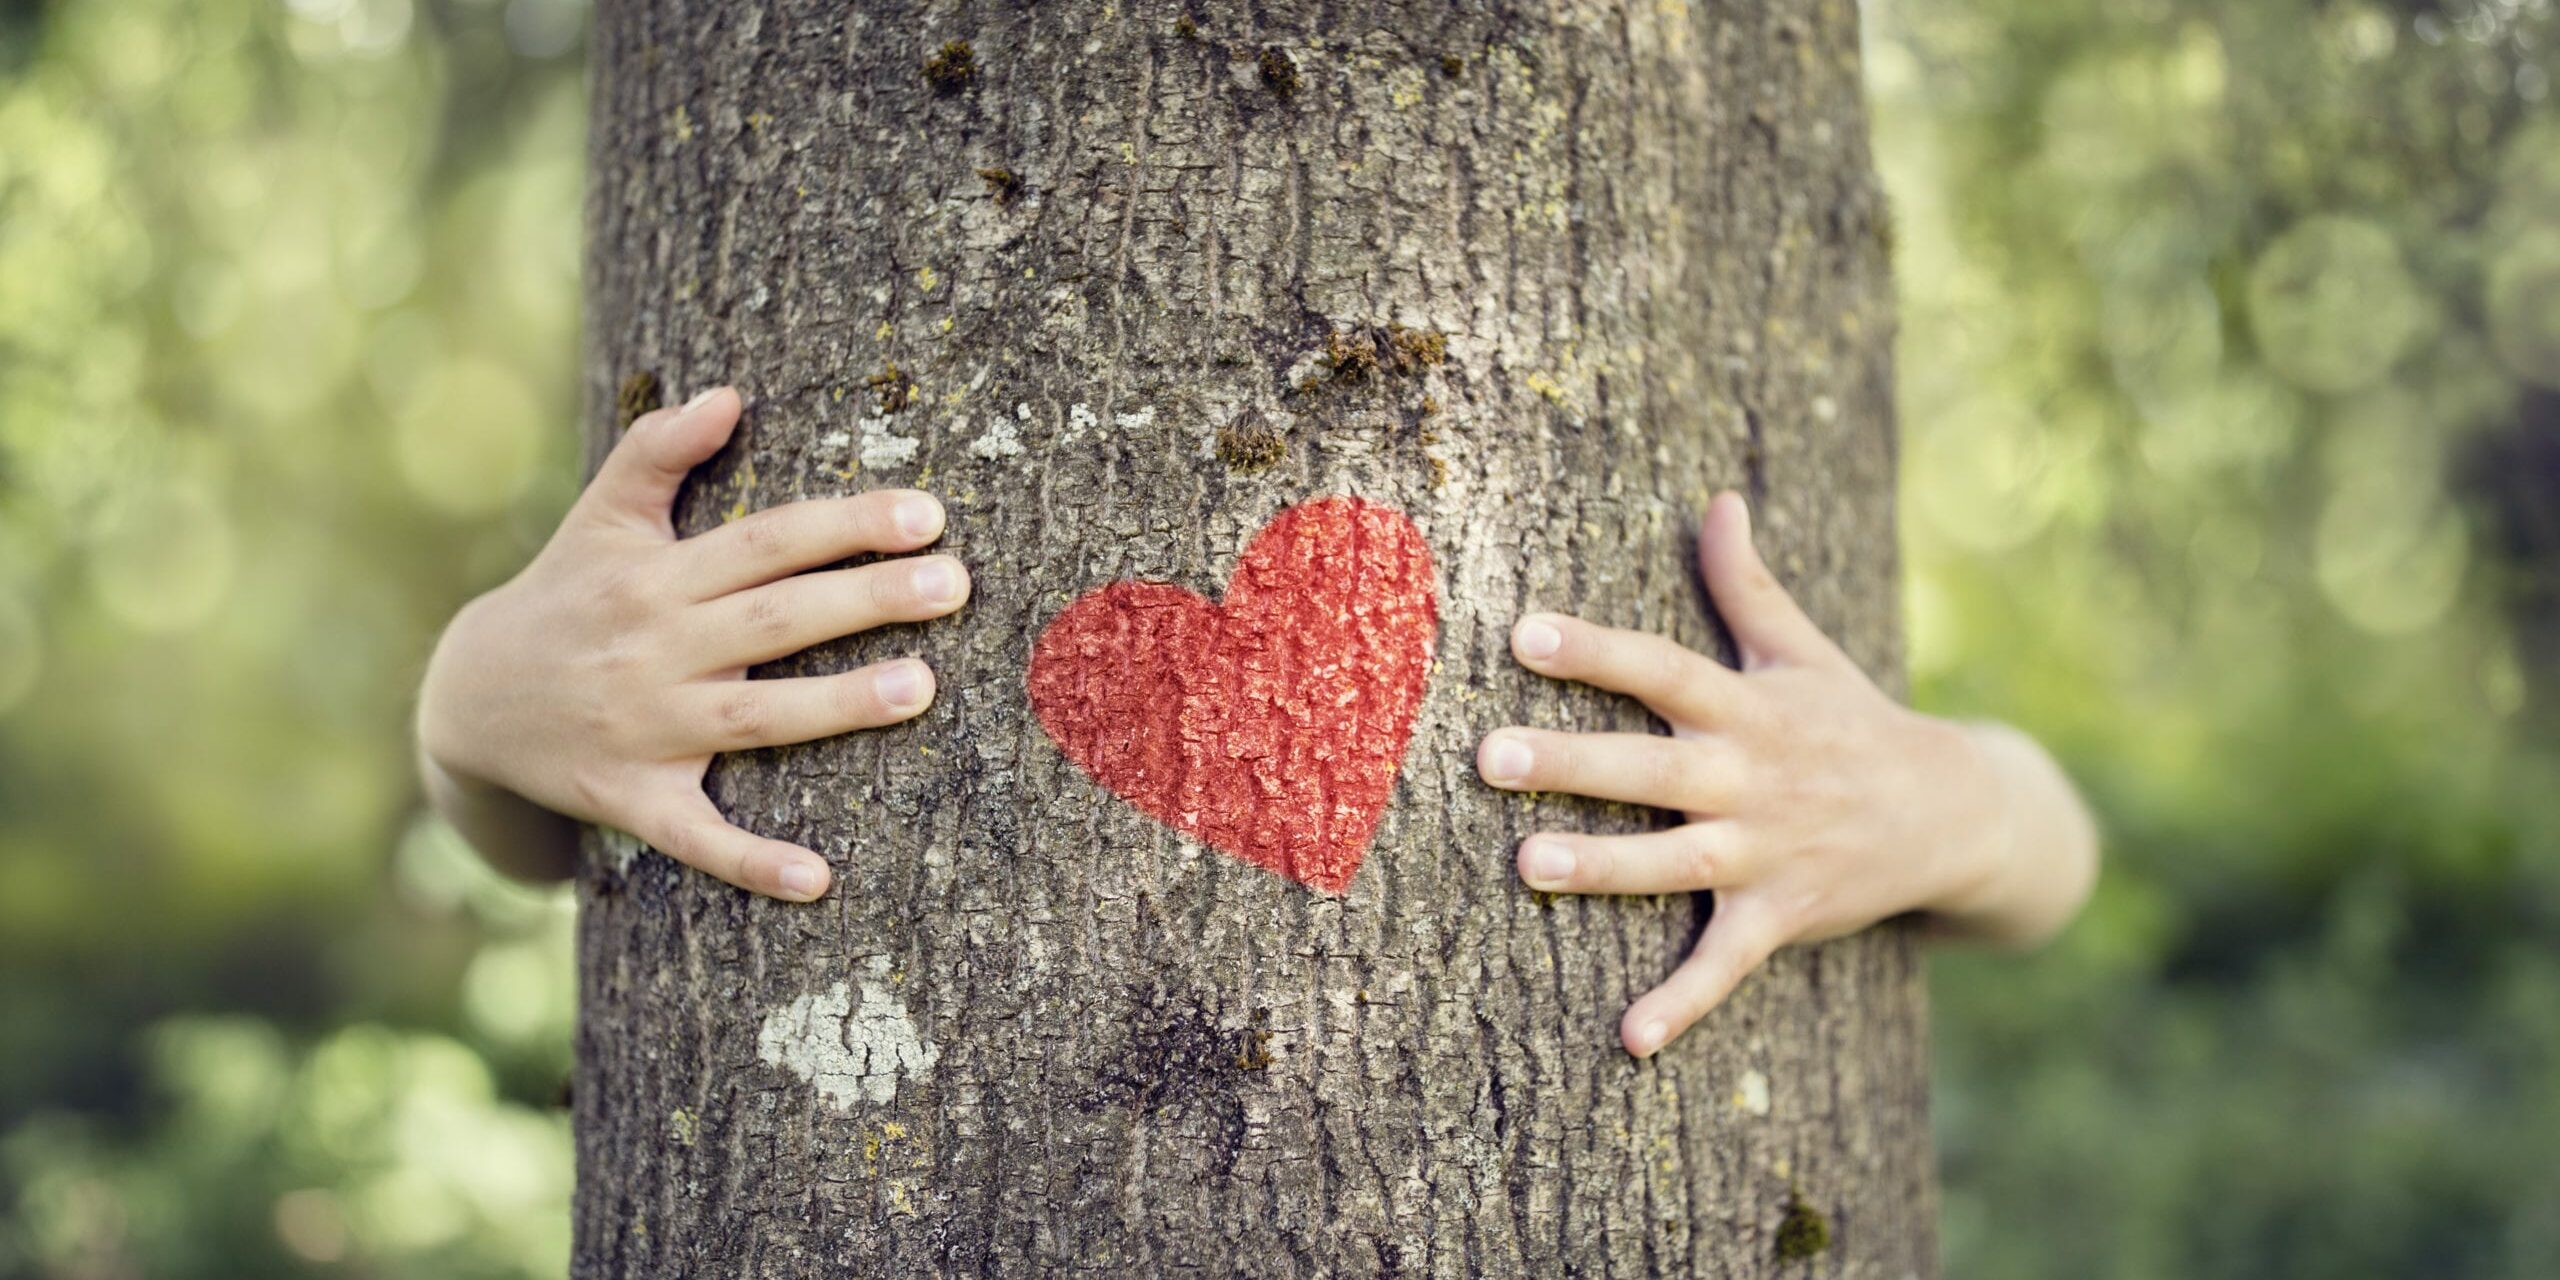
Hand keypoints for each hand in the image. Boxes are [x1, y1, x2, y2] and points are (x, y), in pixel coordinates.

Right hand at [415, 387, 970, 900]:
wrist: (466, 704)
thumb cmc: (563, 596)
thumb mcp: (598, 518)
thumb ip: (657, 451)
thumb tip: (727, 394)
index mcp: (656, 576)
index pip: (766, 542)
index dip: (845, 526)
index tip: (927, 515)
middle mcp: (654, 649)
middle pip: (775, 620)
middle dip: (866, 599)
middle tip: (955, 583)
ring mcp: (644, 729)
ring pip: (754, 719)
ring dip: (837, 707)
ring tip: (922, 688)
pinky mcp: (630, 800)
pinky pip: (697, 836)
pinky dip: (752, 860)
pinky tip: (819, 879)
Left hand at [1478, 492, 2093, 1056]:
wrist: (1957, 813)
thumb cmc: (1855, 722)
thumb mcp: (1805, 652)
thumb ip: (1748, 584)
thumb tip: (1718, 500)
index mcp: (1749, 708)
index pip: (1664, 669)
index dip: (1597, 651)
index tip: (1523, 632)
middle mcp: (1752, 777)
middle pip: (1651, 765)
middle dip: (1572, 761)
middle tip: (1490, 755)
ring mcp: (1766, 850)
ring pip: (1673, 862)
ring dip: (1604, 867)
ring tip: (1527, 865)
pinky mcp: (1781, 915)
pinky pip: (1726, 965)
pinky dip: (1683, 1004)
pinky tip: (1629, 1039)